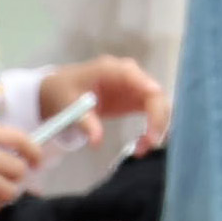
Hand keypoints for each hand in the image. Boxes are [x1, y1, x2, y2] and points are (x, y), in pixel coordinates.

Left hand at [37, 56, 162, 133]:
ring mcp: (137, 88)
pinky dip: (152, 129)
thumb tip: (97, 141)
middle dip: (158, 120)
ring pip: (160, 106)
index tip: (153, 122)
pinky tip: (142, 144)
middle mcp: (132, 76)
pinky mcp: (138, 100)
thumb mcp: (69, 104)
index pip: (139, 80)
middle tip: (150, 144)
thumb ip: (85, 121)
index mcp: (113, 70)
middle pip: (156, 95)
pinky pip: (154, 113)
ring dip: (158, 127)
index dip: (151, 100)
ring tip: (142, 150)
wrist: (61, 88)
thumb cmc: (65, 90)